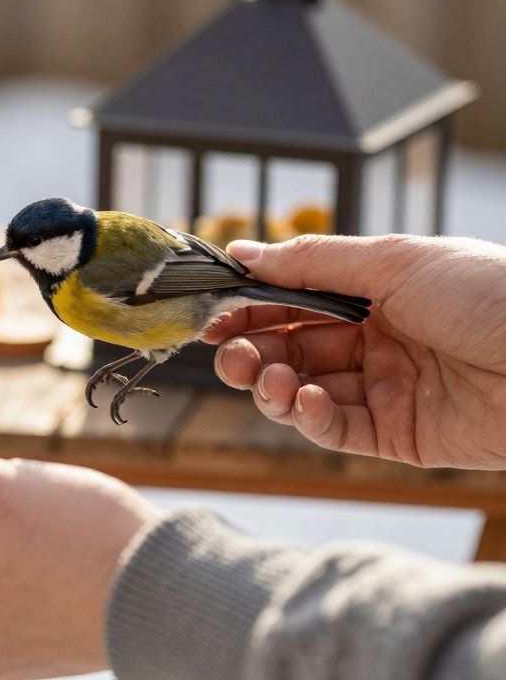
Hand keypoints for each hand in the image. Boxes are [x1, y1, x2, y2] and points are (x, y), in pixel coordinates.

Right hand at [203, 234, 505, 467]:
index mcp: (376, 292)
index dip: (248, 308)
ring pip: (302, 392)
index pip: (292, 301)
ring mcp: (386, 389)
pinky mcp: (399, 435)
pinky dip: (307, 418)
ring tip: (266, 379)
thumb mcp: (396, 260)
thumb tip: (242, 251)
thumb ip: (312, 262)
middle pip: (289, 349)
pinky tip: (301, 402)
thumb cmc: (494, 295)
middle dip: (250, 350)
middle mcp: (376, 340)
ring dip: (271, 385)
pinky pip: (336, 430)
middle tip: (227, 353)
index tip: (210, 313)